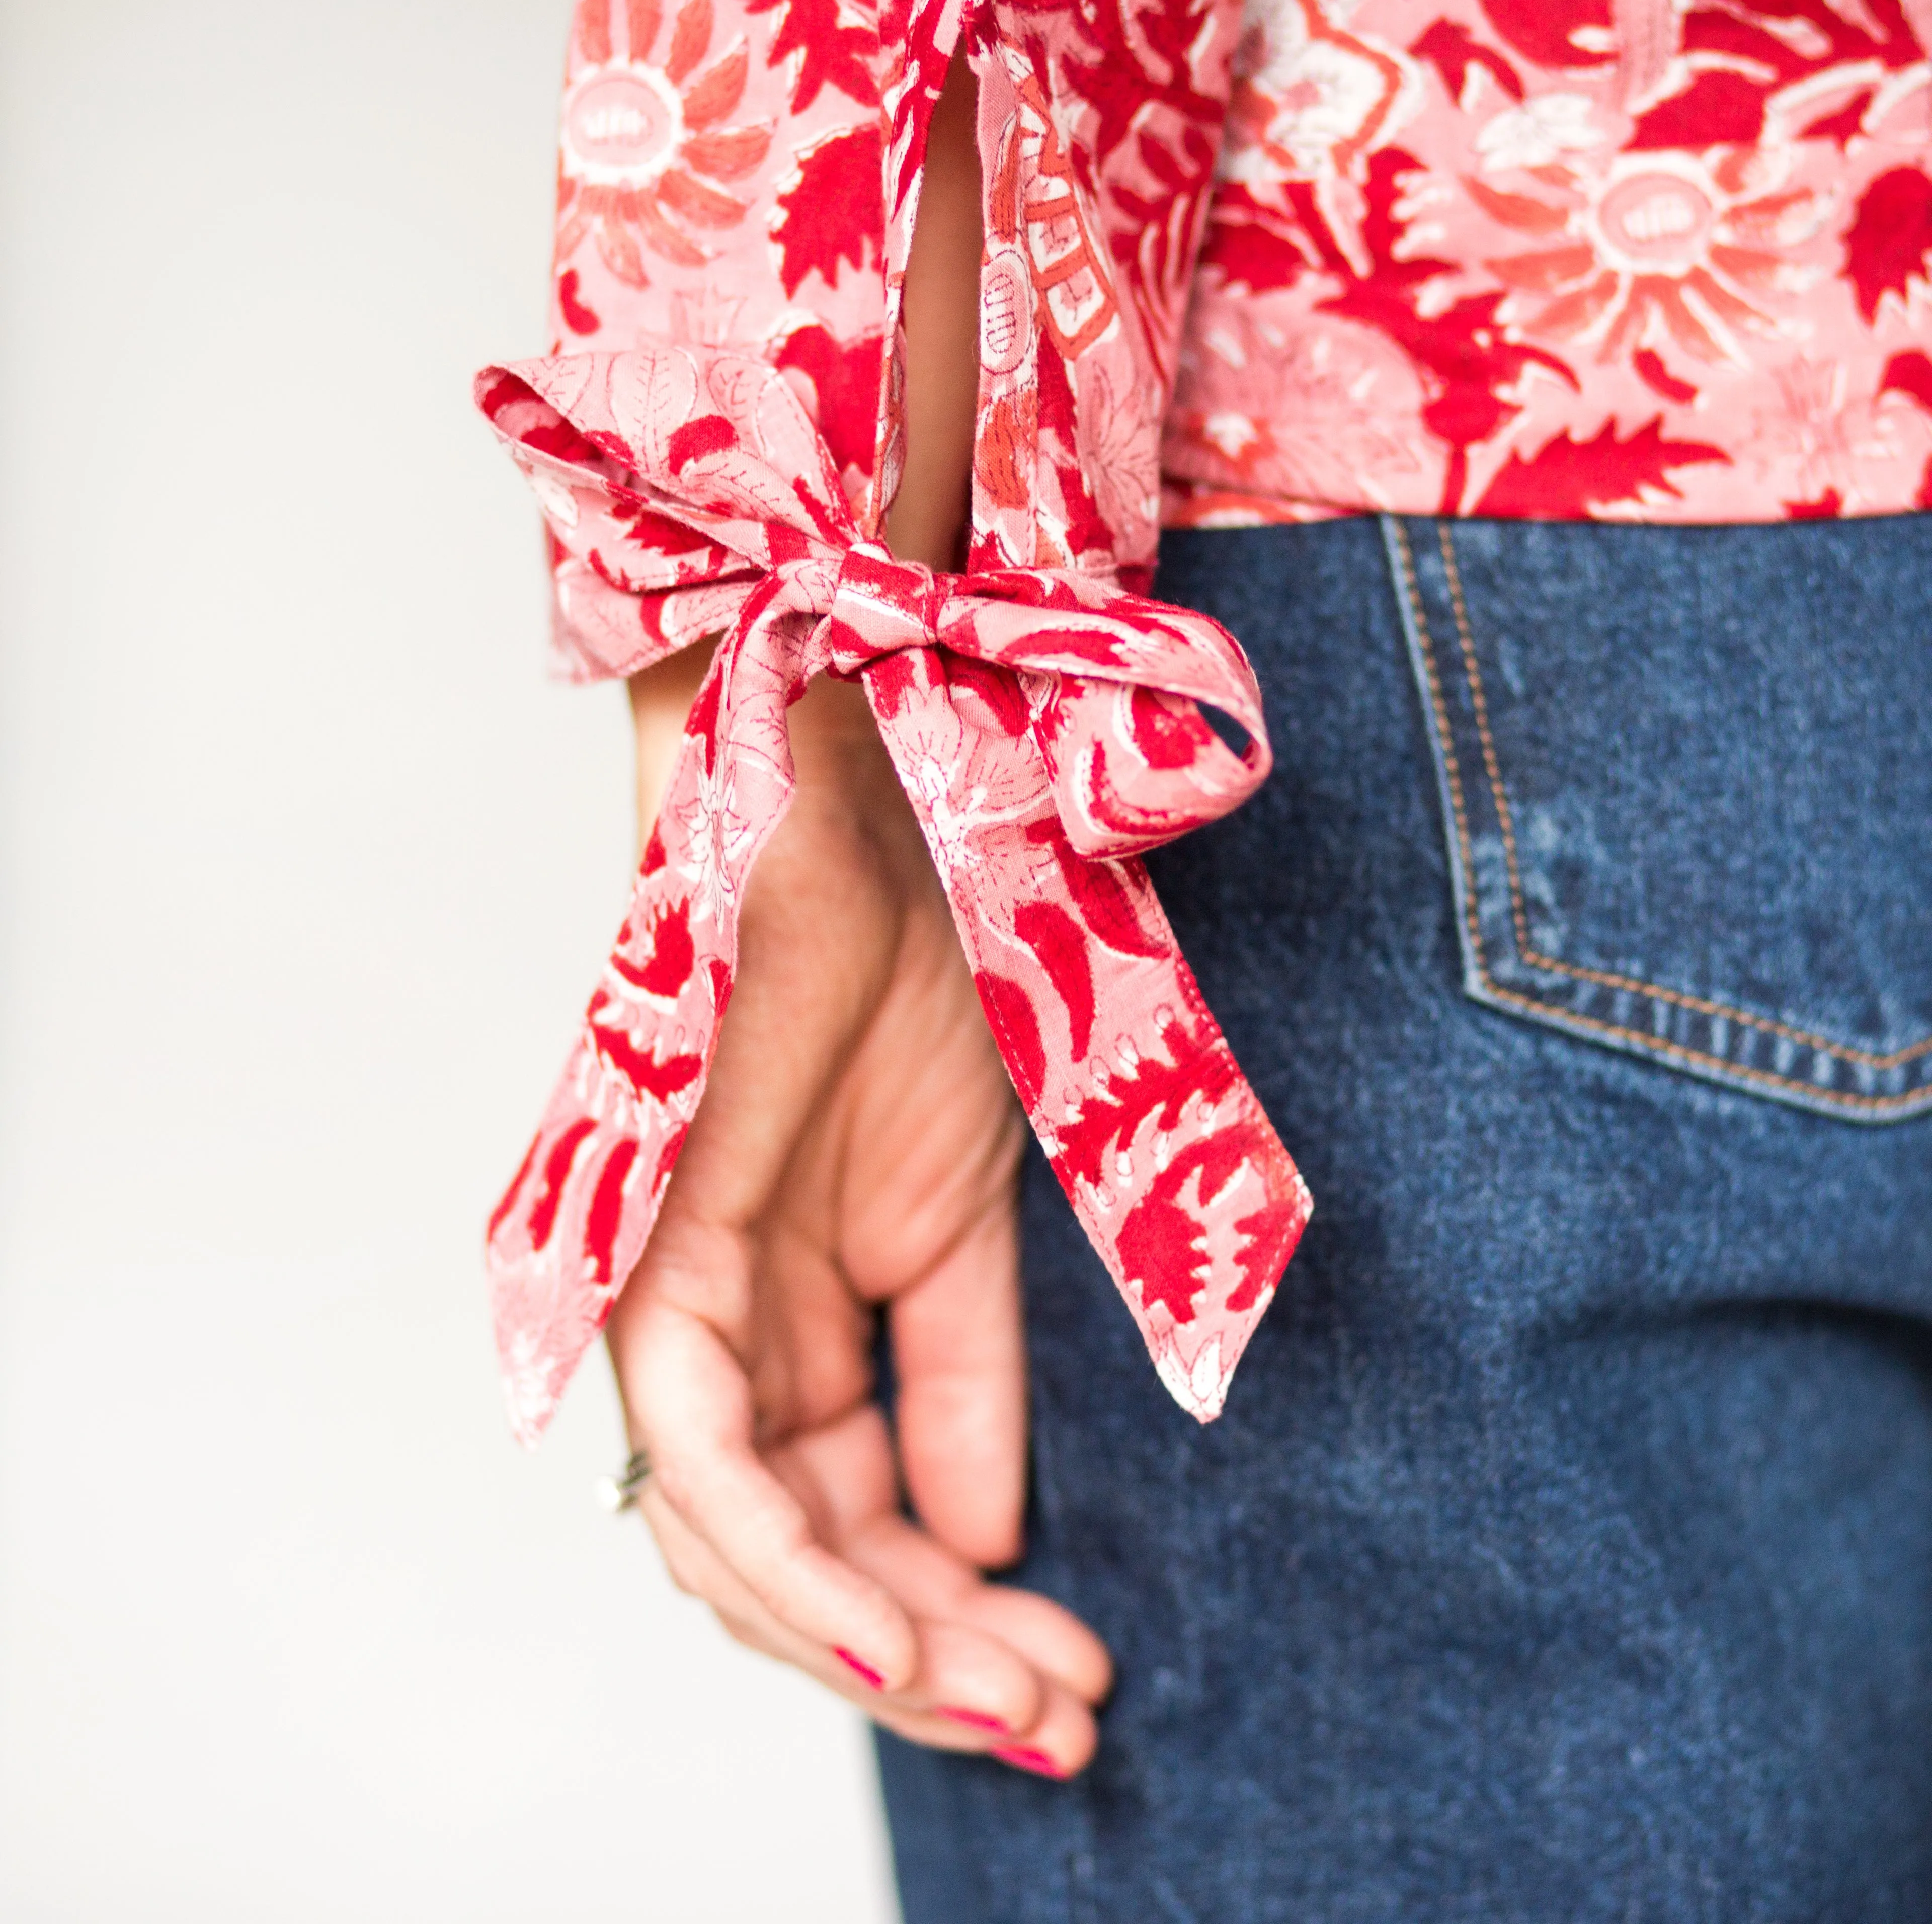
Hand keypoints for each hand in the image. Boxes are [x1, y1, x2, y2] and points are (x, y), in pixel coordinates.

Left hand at [607, 666, 1113, 1777]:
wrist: (871, 807)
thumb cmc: (914, 979)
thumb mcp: (966, 1218)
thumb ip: (961, 1379)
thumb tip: (982, 1537)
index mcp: (797, 1318)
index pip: (851, 1518)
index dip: (952, 1621)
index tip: (1065, 1685)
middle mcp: (724, 1328)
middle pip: (791, 1556)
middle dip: (925, 1661)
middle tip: (1055, 1723)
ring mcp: (680, 1291)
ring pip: (735, 1538)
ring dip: (871, 1642)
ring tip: (1008, 1705)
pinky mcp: (659, 1244)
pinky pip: (704, 1449)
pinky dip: (792, 1561)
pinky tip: (896, 1649)